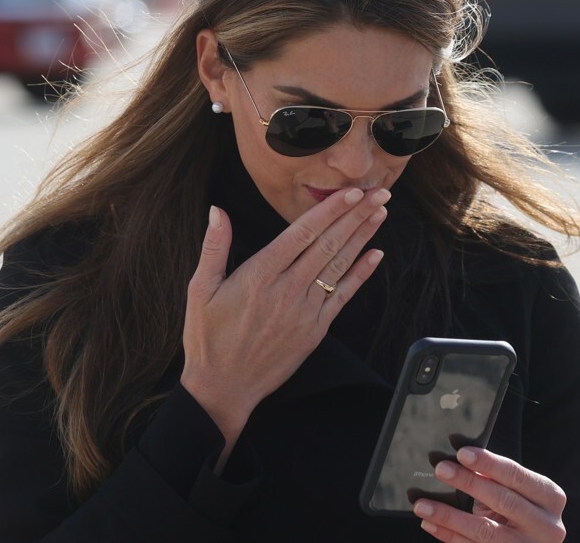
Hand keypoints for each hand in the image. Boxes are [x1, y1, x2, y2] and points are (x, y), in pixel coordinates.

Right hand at [180, 187, 388, 447]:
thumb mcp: (199, 290)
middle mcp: (287, 290)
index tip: (351, 192)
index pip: (302, 233)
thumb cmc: (208, 339)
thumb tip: (216, 210)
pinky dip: (361, 275)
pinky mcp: (315, 331)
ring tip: (381, 214)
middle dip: (356, 216)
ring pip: (339, 266)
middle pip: (328, 244)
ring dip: (362, 238)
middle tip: (380, 194)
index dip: (330, 210)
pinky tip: (376, 255)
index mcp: (259, 275)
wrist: (223, 388)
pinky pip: (342, 297)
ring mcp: (304, 311)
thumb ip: (213, 247)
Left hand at [413, 447, 566, 542]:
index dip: (489, 464)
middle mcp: (546, 526)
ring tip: (423, 504)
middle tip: (441, 469)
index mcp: (551, 498)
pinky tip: (430, 523)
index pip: (517, 476)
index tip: (462, 453)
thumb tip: (460, 461)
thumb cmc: (523, 512)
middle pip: (503, 500)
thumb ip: (496, 478)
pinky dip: (449, 535)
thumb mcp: (517, 493)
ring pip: (485, 531)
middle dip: (468, 483)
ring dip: (449, 516)